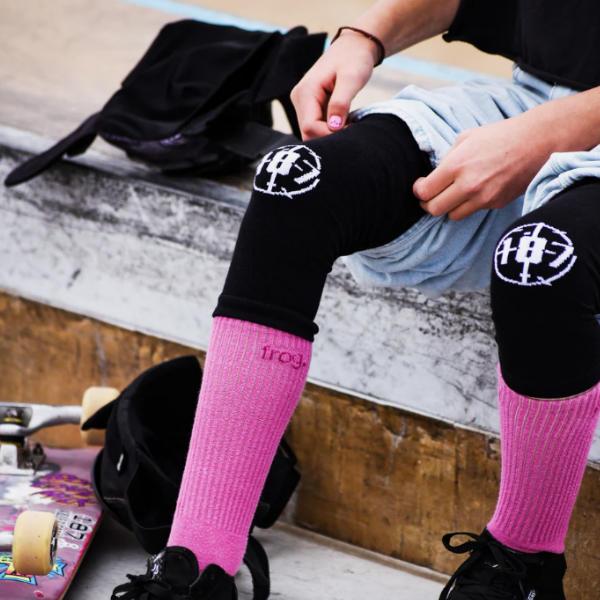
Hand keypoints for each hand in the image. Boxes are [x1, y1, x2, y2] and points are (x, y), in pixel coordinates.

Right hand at [291, 31, 377, 139]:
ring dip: (331, 134)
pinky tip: (345, 123)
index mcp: (305, 92)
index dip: (329, 135)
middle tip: (352, 130)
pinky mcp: (310, 108)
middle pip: (308, 133)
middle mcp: (299, 99)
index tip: (350, 131)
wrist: (354, 47)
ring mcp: (303, 104)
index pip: (310, 127)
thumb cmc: (354, 58)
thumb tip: (333, 127)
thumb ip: (341, 102)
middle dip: (329, 137)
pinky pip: (317, 127)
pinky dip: (331, 130)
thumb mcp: (351, 78)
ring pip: (312, 132)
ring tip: (350, 125)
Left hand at [413, 115, 555, 220]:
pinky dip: (470, 204)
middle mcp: (468, 185)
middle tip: (430, 196)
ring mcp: (483, 198)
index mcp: (456, 166)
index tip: (420, 186)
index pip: (424, 192)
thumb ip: (447, 158)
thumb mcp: (466, 138)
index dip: (418, 191)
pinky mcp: (496, 204)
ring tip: (451, 195)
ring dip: (448, 207)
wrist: (538, 142)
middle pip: (434, 210)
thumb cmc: (501, 135)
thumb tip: (434, 174)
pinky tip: (476, 190)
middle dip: (428, 204)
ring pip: (453, 216)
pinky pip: (474, 211)